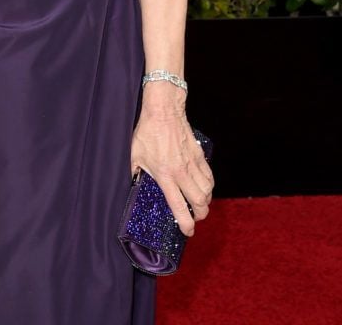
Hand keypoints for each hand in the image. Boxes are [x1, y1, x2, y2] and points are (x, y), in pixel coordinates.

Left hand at [130, 85, 213, 236]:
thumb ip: (135, 172)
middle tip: (195, 218)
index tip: (188, 231)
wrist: (164, 110)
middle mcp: (182, 171)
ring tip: (200, 205)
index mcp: (165, 175)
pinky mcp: (199, 154)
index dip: (185, 223)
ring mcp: (192, 163)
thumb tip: (132, 184)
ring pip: (208, 190)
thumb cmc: (147, 131)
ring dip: (206, 201)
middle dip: (200, 215)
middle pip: (200, 202)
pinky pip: (209, 176)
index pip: (179, 205)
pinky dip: (209, 185)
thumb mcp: (135, 155)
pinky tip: (204, 187)